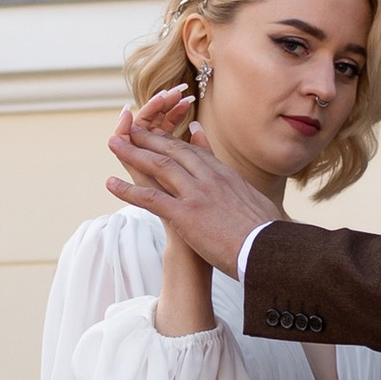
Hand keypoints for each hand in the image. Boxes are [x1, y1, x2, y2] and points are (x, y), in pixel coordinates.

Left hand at [108, 108, 276, 275]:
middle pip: (174, 151)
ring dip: (133, 153)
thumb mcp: (254, 201)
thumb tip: (240, 180)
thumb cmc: (267, 234)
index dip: (173, 141)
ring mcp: (197, 194)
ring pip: (159, 167)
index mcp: (226, 175)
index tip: (159, 133)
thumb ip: (240, 186)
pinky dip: (128, 190)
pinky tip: (110, 184)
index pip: (195, 152)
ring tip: (114, 144)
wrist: (270, 250)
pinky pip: (150, 199)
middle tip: (130, 129)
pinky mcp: (186, 214)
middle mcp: (210, 178)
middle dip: (149, 138)